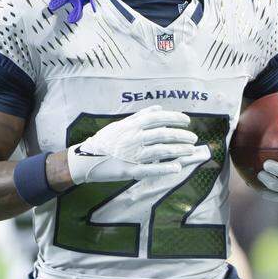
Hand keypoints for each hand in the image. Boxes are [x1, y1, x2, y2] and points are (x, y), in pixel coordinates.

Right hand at [66, 105, 202, 183]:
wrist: (84, 159)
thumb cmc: (104, 141)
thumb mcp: (120, 125)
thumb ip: (140, 116)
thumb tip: (158, 108)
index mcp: (131, 125)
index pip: (158, 118)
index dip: (175, 118)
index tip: (187, 121)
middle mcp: (133, 138)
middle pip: (163, 134)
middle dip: (181, 136)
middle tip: (193, 138)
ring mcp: (132, 154)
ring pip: (161, 151)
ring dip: (179, 151)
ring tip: (190, 151)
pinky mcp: (129, 170)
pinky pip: (151, 169)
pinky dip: (165, 169)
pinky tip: (177, 168)